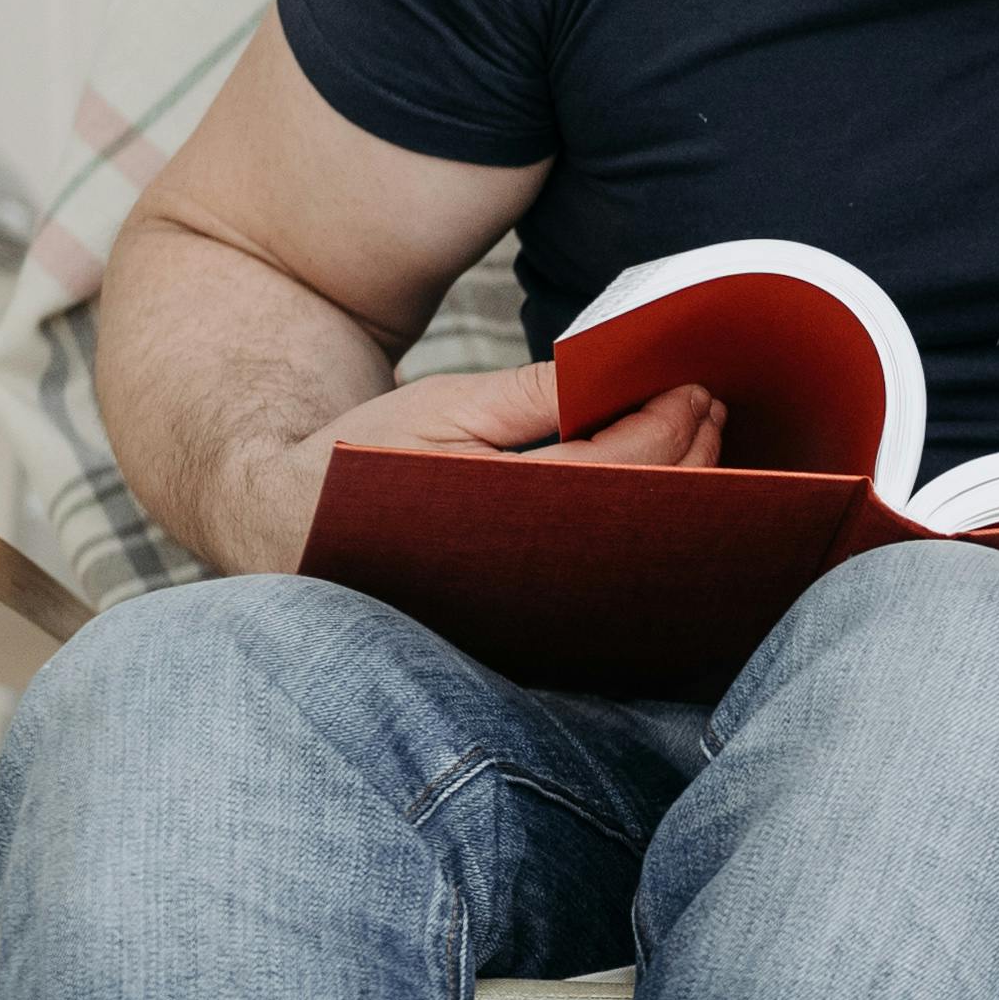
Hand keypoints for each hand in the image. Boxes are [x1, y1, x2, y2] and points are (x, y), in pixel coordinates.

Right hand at [229, 361, 719, 574]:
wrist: (289, 533)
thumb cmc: (365, 462)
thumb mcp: (444, 408)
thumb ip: (531, 395)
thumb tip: (608, 373)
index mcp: (501, 515)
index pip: (621, 470)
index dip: (667, 425)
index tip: (694, 389)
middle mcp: (527, 576)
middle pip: (644, 517)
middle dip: (691, 458)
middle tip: (709, 408)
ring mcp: (531, 609)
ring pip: (636, 556)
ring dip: (680, 497)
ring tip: (696, 441)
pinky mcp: (528, 626)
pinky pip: (607, 579)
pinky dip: (645, 535)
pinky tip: (663, 496)